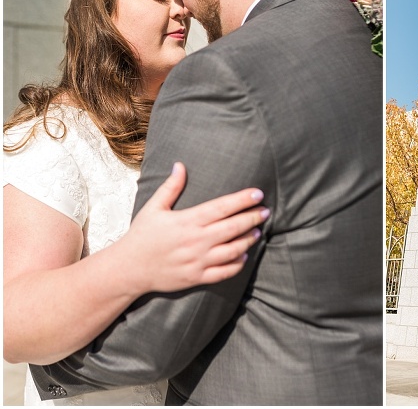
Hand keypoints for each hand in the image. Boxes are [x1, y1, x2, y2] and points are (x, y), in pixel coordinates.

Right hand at [117, 162, 269, 293]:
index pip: (222, 207)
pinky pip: (224, 272)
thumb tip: (180, 164)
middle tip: (265, 212)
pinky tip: (243, 256)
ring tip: (257, 232)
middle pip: (233, 228)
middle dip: (252, 218)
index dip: (243, 200)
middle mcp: (196, 241)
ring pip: (233, 250)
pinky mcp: (197, 277)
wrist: (128, 269)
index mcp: (187, 221)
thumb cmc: (141, 236)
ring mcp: (197, 261)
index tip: (258, 194)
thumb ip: (171, 187)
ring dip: (248, 240)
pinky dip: (237, 264)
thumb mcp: (154, 208)